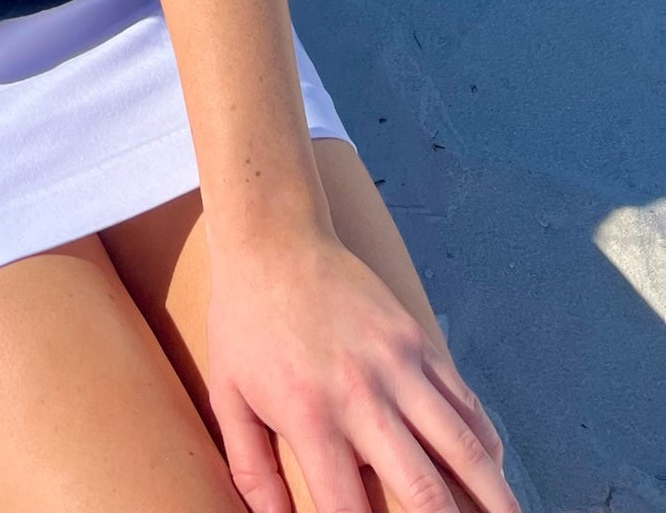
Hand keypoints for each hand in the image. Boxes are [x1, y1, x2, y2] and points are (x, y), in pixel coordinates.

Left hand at [206, 230, 515, 512]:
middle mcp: (362, 394)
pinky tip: (495, 472)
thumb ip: (251, 469)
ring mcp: (398, 364)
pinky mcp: (417, 339)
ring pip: (463, 447)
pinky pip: (463, 400)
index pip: (350, 508)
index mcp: (311, 415)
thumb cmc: (245, 320)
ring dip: (493, 497)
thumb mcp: (228, 395)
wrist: (274, 236)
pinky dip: (485, 443)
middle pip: (422, 488)